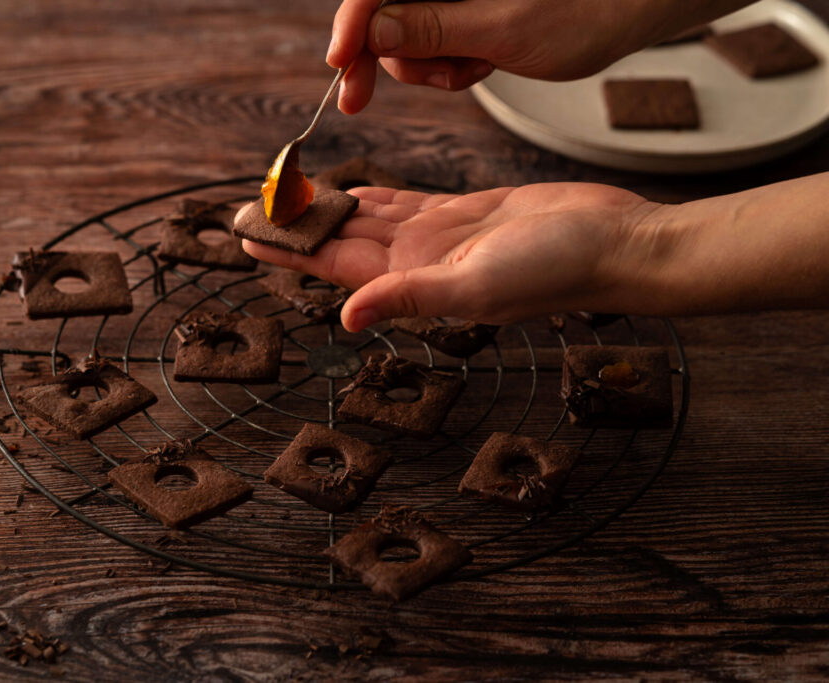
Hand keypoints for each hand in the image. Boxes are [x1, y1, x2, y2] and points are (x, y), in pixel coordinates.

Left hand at [240, 183, 656, 331]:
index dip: (289, 251)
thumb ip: (411, 297)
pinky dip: (374, 198)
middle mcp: (419, 261)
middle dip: (297, 227)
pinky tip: (352, 193)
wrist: (611, 244)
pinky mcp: (466, 214)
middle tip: (253, 209)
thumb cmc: (558, 271)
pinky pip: (405, 203)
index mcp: (413, 280)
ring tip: (291, 200)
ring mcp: (441, 237)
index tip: (246, 238)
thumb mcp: (477, 286)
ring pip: (368, 220)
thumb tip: (346, 317)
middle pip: (340, 241)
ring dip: (329, 211)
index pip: (333, 265)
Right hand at [329, 0, 753, 113]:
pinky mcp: (462, 5)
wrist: (633, 9)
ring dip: (425, 66)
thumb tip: (372, 32)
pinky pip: (429, 39)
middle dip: (383, 55)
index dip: (352, 23)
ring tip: (470, 72)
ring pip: (402, 32)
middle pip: (379, 10)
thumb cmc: (585, 11)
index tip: (341, 64)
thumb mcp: (504, 28)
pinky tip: (480, 66)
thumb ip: (433, 28)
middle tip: (359, 100)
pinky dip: (446, 63)